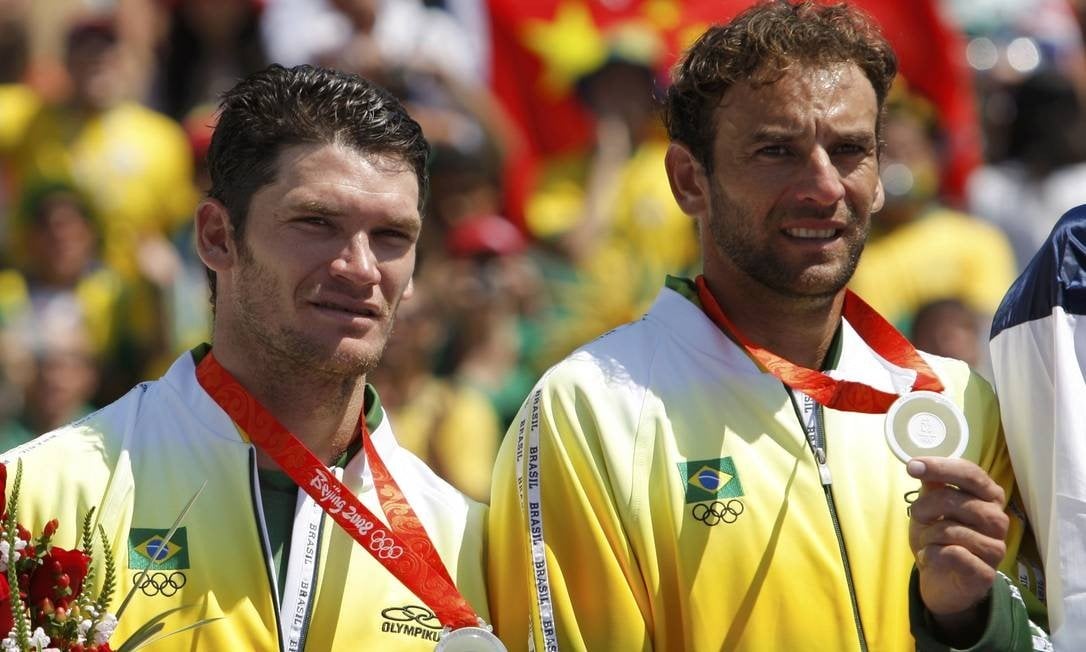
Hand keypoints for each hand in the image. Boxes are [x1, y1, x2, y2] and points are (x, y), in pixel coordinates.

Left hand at [907, 457, 1008, 641]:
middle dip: (925, 506)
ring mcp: (996, 547)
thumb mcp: (930, 507)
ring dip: (927, 535)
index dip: (941, 468)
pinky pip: (952, 554)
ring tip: (927, 543)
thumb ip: (932, 485)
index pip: (970, 473)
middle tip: (917, 517)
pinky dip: (931, 554)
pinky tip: (930, 557)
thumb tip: (921, 464)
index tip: (912, 467)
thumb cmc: (938, 537)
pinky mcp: (986, 573)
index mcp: (988, 497)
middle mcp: (998, 520)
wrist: (941, 580)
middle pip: (955, 499)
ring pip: (951, 529)